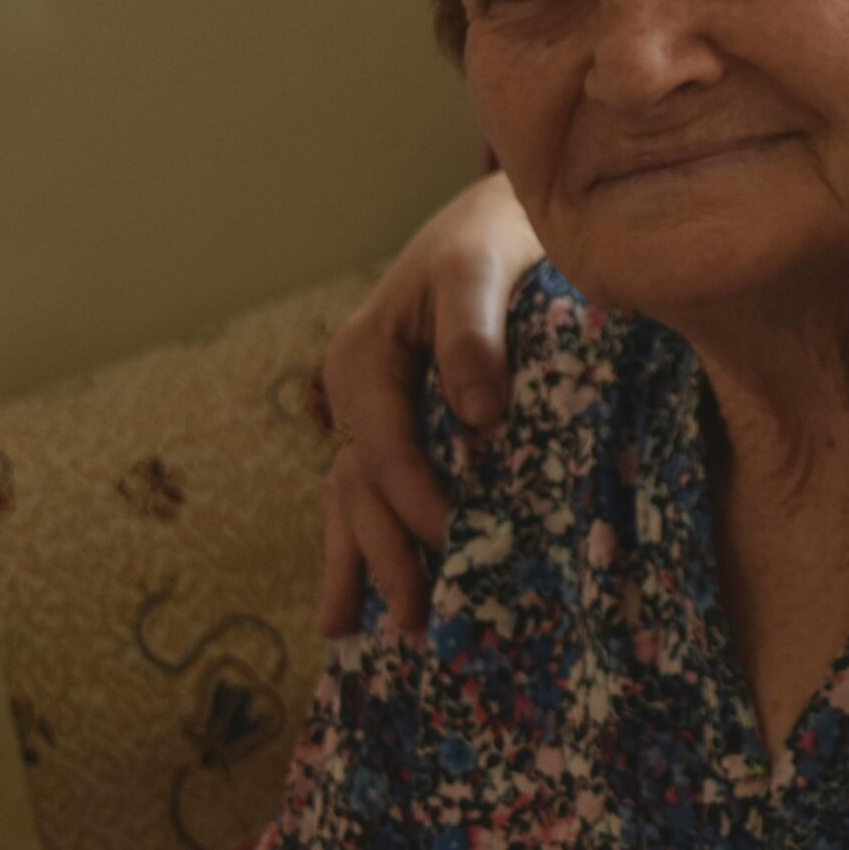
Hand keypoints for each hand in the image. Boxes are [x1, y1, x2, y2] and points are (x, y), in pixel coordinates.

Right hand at [316, 171, 540, 637]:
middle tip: (408, 624)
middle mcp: (359, 392)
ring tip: (347, 631)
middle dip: (380, 555)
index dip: (411, 499)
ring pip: (356, 499)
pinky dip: (368, 540)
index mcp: (365, 358)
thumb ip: (471, 335)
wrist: (501, 218)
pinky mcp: (405, 426)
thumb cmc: (495, 236)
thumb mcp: (480, 267)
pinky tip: (360, 595)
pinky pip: (377, 491)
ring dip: (358, 563)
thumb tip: (476, 415)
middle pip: (361, 487)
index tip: (450, 542)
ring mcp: (377, 414)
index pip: (382, 448)